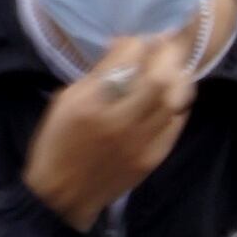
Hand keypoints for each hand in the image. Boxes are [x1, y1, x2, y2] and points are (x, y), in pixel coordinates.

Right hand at [22, 23, 203, 231]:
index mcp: (90, 103)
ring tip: (172, 67)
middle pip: (160, 77)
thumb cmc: (58, 142)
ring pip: (175, 98)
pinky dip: (177, 103)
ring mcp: (141, 141)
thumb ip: (98, 74)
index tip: (139, 40)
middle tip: (166, 44)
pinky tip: (170, 97)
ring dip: (177, 75)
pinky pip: (176, 122)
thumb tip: (126, 47)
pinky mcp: (154, 157)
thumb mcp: (66, 101)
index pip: (127, 59)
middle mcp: (119, 120)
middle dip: (167, 53)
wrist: (65, 195)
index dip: (138, 43)